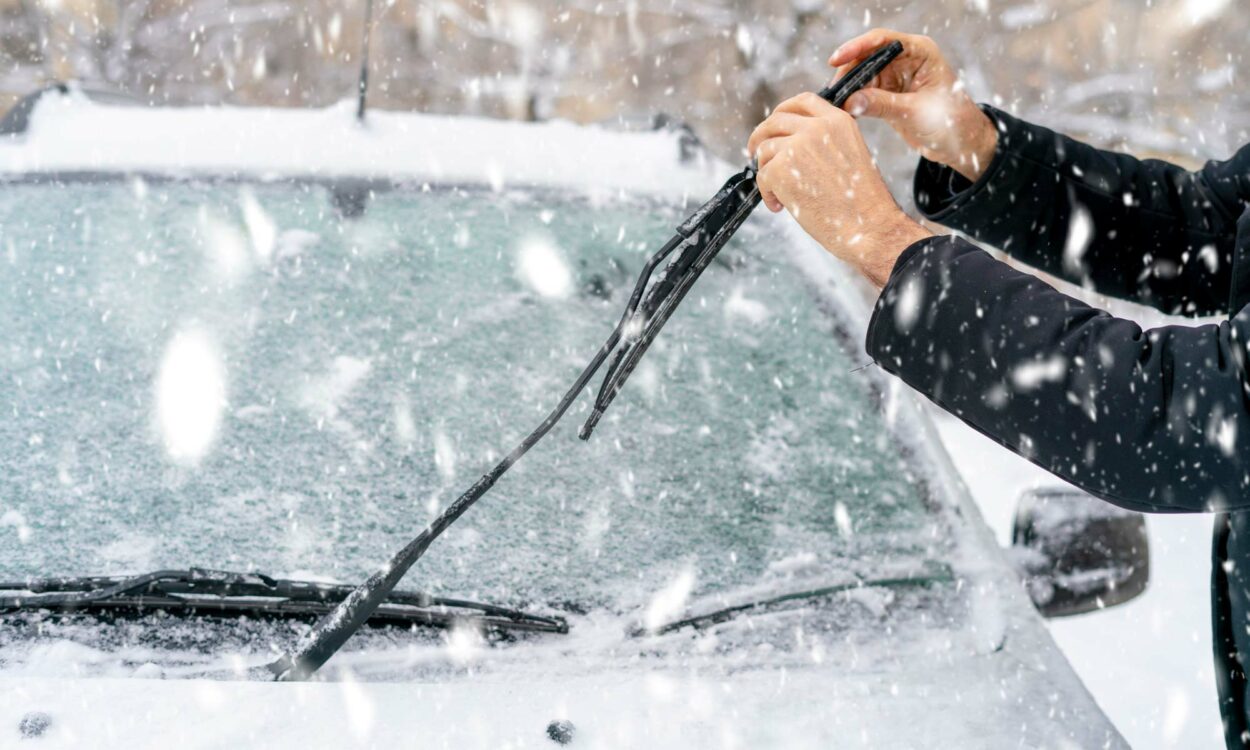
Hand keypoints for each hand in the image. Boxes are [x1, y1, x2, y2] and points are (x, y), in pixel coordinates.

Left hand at [747, 92, 931, 287]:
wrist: (869, 226)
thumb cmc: (861, 202)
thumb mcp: (850, 154)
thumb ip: (824, 140)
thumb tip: (788, 142)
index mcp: (838, 121)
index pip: (803, 101)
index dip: (783, 111)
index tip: (773, 125)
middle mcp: (817, 128)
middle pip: (775, 121)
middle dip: (760, 137)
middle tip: (755, 154)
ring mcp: (797, 146)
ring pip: (764, 150)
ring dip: (766, 171)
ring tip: (781, 195)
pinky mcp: (781, 169)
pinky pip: (761, 175)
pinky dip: (766, 193)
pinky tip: (781, 206)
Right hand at [830, 29, 995, 181]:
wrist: (961, 143)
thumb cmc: (951, 121)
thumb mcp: (915, 112)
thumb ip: (882, 105)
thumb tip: (850, 101)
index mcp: (920, 52)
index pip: (882, 41)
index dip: (857, 47)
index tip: (836, 60)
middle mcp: (906, 59)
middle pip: (867, 58)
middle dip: (848, 74)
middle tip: (833, 94)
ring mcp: (896, 77)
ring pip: (862, 77)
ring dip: (848, 90)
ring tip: (836, 106)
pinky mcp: (888, 95)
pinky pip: (864, 93)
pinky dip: (853, 102)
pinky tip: (844, 112)